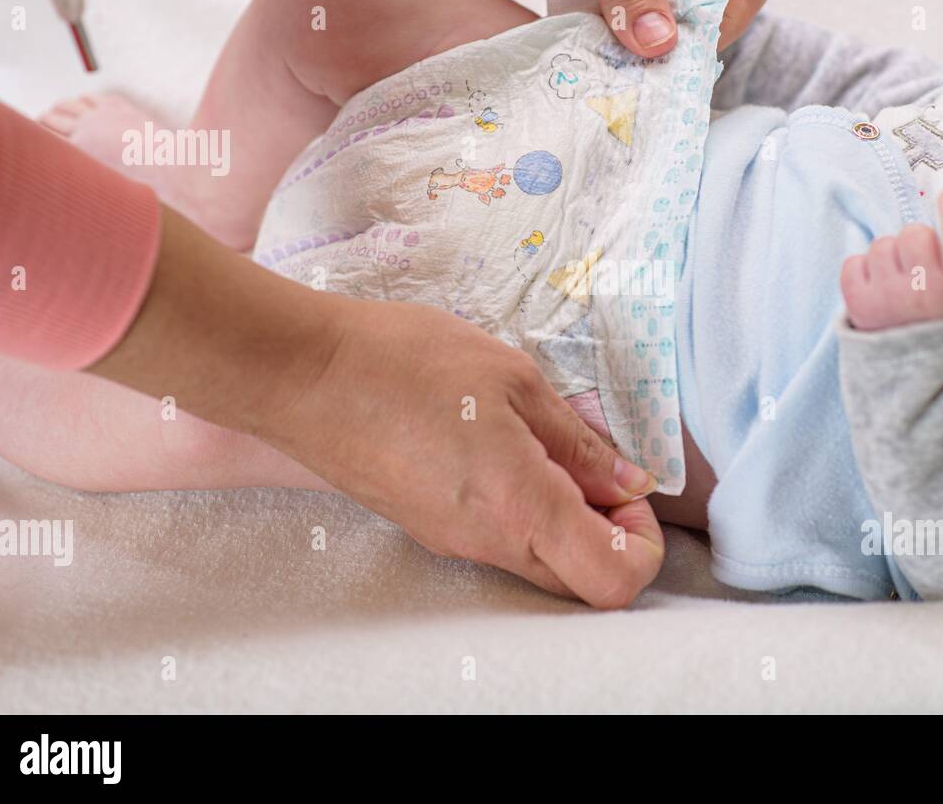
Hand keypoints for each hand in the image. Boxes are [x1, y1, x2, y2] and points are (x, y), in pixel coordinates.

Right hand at [267, 299, 665, 608]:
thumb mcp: (514, 380)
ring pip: (539, 562)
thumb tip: (628, 481)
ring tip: (543, 442)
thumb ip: (578, 441)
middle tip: (595, 464)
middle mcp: (488, 543)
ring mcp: (453, 542)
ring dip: (565, 516)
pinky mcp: (428, 528)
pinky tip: (503, 446)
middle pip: (581, 580)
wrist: (301, 375)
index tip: (630, 488)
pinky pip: (499, 541)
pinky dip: (524, 509)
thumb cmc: (404, 363)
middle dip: (609, 531)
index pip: (614, 578)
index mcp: (521, 508)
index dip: (641, 540)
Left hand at [446, 0, 766, 56]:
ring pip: (640, 24)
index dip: (724, 19)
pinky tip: (575, 63)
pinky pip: (592, 22)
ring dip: (625, 53)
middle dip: (672, 47)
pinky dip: (587, 44)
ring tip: (609, 80)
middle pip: (690, 12)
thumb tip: (661, 44)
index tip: (689, 53)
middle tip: (646, 82)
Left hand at [841, 191, 942, 330]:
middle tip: (924, 265)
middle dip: (919, 242)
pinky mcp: (859, 307)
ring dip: (891, 257)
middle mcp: (926, 292)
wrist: (929, 375)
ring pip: (882, 246)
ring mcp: (889, 299)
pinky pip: (853, 263)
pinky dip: (863, 271)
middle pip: (915, 233)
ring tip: (903, 283)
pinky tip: (881, 290)